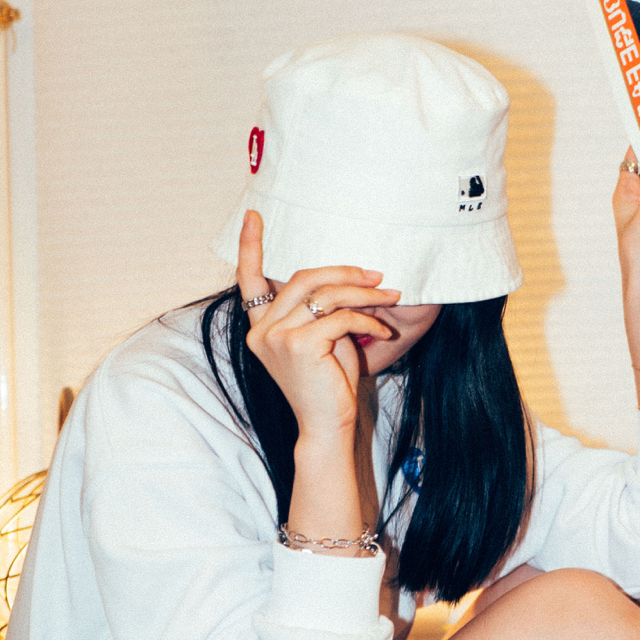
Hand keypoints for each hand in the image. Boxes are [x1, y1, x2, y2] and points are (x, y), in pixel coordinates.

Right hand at [236, 211, 398, 445]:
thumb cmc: (329, 382)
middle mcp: (261, 330)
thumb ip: (320, 308)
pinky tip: (382, 330)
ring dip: (364, 292)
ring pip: (326, 293)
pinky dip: (367, 320)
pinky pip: (341, 316)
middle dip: (346, 271)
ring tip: (390, 296)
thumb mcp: (321, 337)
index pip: (249, 280)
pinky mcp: (299, 344)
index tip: (253, 214)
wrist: (328, 425)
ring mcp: (277, 337)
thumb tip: (348, 275)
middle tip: (377, 274)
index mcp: (261, 326)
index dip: (250, 245)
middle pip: (305, 277)